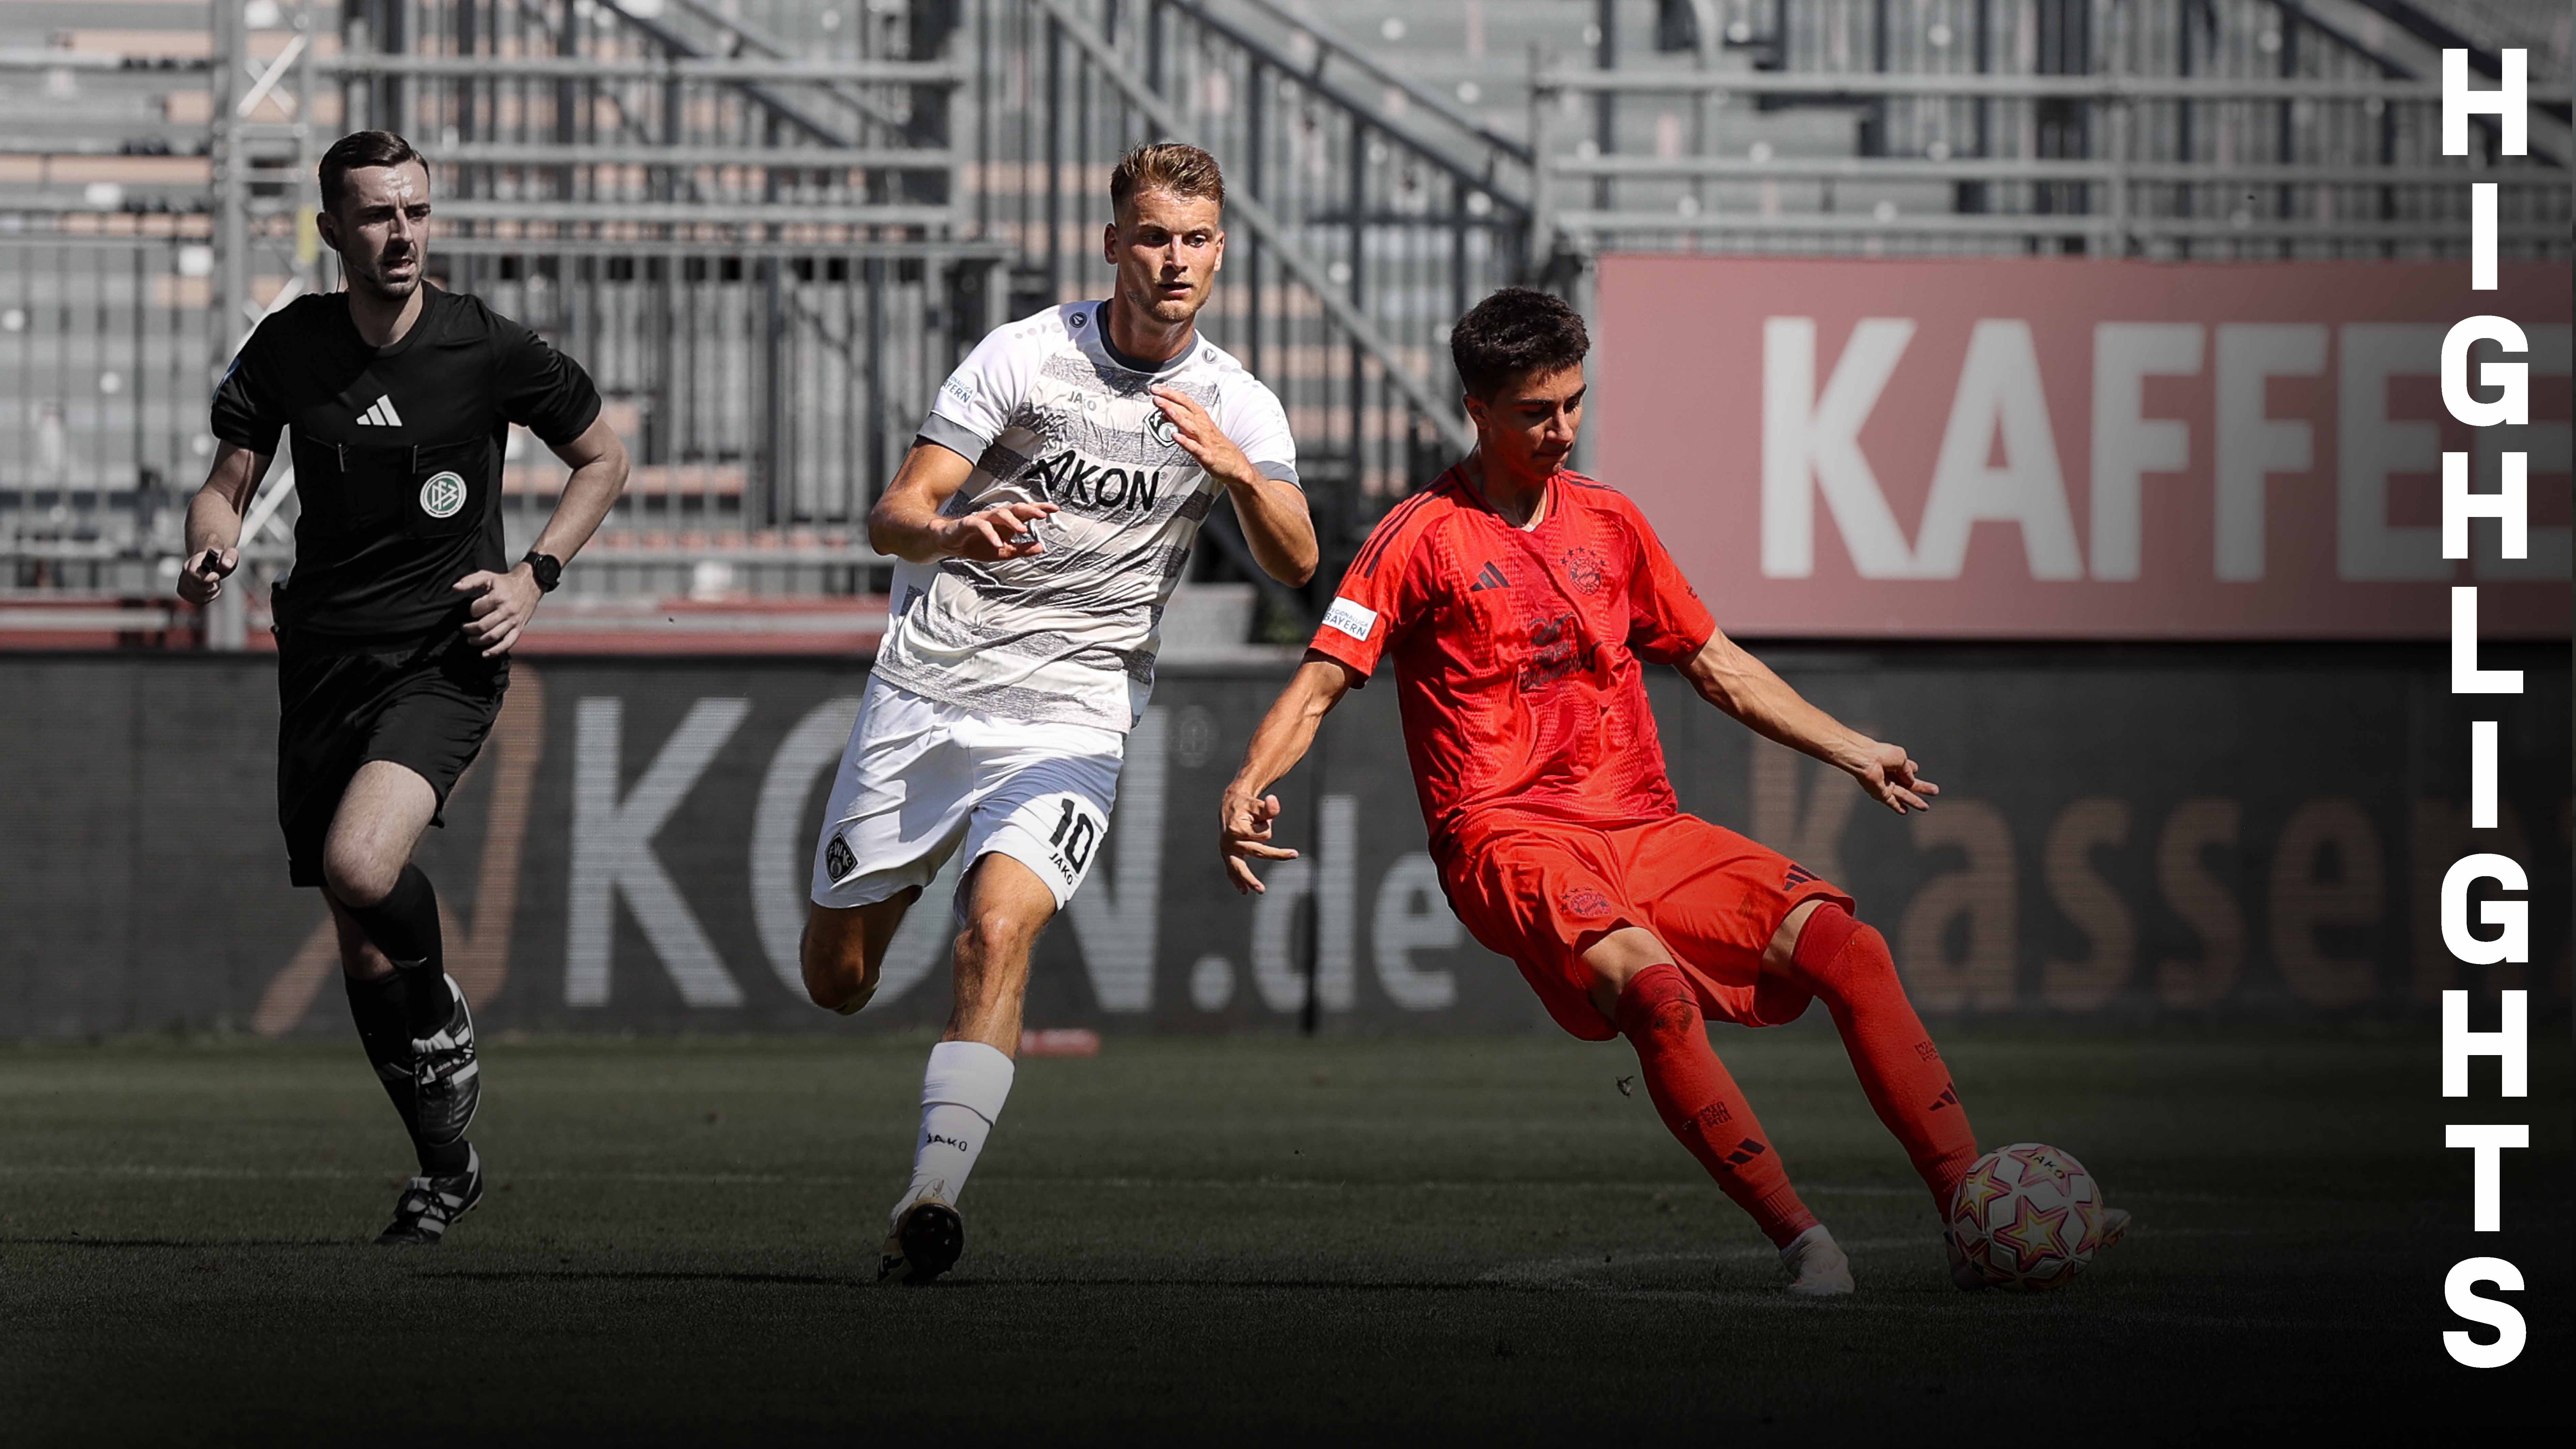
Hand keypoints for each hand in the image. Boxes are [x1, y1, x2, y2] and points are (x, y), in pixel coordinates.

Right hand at [177, 546, 236, 605]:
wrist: (211, 562)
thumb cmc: (220, 558)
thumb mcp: (229, 553)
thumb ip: (229, 557)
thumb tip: (226, 564)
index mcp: (193, 561)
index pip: (193, 573)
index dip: (207, 578)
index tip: (216, 575)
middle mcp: (185, 572)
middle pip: (197, 588)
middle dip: (211, 586)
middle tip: (216, 578)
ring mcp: (184, 582)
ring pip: (198, 597)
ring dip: (211, 593)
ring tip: (213, 583)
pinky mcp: (185, 592)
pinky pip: (199, 601)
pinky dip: (208, 598)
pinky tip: (210, 589)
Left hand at [453, 563, 542, 656]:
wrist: (530, 585)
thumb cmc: (505, 582)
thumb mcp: (487, 576)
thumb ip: (469, 581)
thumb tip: (455, 588)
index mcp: (498, 597)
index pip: (476, 610)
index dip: (471, 611)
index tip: (471, 610)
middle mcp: (507, 611)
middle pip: (483, 626)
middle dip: (469, 629)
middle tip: (464, 627)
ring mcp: (514, 621)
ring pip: (493, 636)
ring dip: (478, 641)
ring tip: (470, 639)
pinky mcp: (519, 628)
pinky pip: (508, 643)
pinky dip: (496, 651)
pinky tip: (485, 654)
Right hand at [935, 499, 1057, 560]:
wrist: (949, 543)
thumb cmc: (976, 544)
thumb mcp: (1003, 552)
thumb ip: (1021, 550)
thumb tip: (1040, 547)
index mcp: (1006, 523)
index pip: (1025, 512)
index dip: (1039, 508)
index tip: (1055, 509)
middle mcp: (996, 518)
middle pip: (1015, 508)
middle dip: (1030, 510)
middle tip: (1043, 515)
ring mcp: (982, 518)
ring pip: (999, 514)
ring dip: (1012, 521)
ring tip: (1022, 530)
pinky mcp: (968, 523)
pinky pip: (980, 525)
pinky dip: (990, 534)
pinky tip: (998, 543)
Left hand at [1150, 385, 1255, 486]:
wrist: (1237, 466)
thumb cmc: (1218, 448)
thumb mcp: (1198, 432)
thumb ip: (1181, 421)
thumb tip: (1165, 413)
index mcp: (1202, 420)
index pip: (1185, 402)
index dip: (1171, 394)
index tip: (1157, 388)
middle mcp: (1203, 428)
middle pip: (1186, 411)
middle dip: (1170, 401)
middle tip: (1156, 394)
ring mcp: (1206, 442)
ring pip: (1190, 426)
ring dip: (1177, 417)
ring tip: (1165, 409)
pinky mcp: (1207, 456)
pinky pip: (1195, 448)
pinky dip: (1186, 442)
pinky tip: (1176, 437)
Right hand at [1219, 790, 1298, 894]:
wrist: (1230, 804)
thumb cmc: (1247, 804)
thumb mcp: (1257, 804)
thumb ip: (1267, 807)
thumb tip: (1274, 801)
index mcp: (1237, 828)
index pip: (1264, 835)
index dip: (1267, 825)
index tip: (1262, 818)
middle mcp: (1230, 841)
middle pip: (1257, 851)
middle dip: (1277, 854)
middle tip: (1294, 854)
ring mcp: (1227, 850)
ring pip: (1240, 867)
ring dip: (1250, 879)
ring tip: (1261, 890)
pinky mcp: (1226, 854)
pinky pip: (1231, 870)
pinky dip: (1237, 880)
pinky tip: (1244, 891)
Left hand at [1851, 741, 1937, 814]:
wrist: (1866, 760)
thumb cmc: (1881, 754)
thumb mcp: (1901, 758)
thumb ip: (1908, 769)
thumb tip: (1913, 779)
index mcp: (1893, 762)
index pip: (1905, 767)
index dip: (1911, 769)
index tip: (1915, 769)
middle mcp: (1890, 773)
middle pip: (1908, 784)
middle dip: (1922, 788)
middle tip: (1935, 791)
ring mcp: (1886, 784)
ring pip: (1903, 795)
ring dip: (1915, 801)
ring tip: (1926, 807)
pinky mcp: (1882, 794)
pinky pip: (1891, 802)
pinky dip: (1897, 807)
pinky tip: (1904, 811)